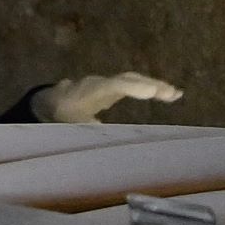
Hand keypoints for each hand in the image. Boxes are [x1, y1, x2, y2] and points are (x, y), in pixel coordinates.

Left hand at [36, 71, 183, 123]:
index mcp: (86, 94)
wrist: (48, 102)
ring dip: (153, 85)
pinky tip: (169, 93)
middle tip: (172, 94)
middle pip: (125, 80)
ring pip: (131, 80)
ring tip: (175, 93)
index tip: (151, 92)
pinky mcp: (111, 86)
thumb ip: (87, 132)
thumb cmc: (59, 119)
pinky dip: (149, 87)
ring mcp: (104, 82)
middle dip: (148, 85)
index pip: (111, 86)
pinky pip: (132, 83)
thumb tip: (105, 145)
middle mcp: (96, 84)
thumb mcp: (69, 128)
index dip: (131, 88)